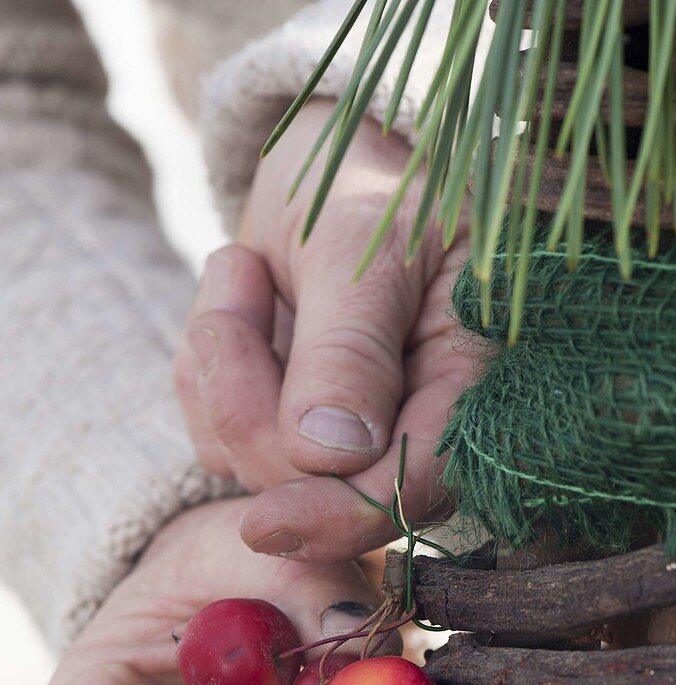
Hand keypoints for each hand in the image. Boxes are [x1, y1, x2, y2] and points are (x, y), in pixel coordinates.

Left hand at [173, 100, 471, 561]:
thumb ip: (350, 348)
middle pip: (317, 491)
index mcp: (465, 386)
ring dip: (222, 365)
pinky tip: (236, 299)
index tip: (262, 523)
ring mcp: (342, 439)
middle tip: (239, 272)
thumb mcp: (363, 241)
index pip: (411, 488)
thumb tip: (331, 454)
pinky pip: (213, 439)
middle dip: (252, 398)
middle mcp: (410, 430)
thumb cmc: (367, 181)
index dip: (340, 516)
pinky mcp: (283, 431)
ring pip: (255, 467)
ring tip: (245, 269)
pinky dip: (201, 371)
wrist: (329, 161)